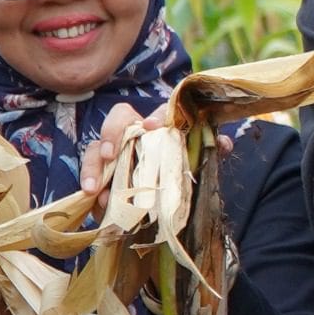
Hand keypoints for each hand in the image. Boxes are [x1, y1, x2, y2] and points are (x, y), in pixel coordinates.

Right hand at [81, 103, 232, 213]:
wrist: (169, 202)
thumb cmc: (185, 171)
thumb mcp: (199, 162)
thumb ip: (210, 151)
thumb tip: (223, 143)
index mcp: (163, 128)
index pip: (159, 112)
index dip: (156, 116)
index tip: (153, 127)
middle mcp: (135, 134)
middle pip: (119, 119)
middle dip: (112, 133)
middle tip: (110, 154)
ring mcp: (114, 154)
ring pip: (95, 148)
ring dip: (93, 167)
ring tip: (93, 189)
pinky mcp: (101, 175)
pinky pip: (90, 176)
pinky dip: (91, 188)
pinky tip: (95, 202)